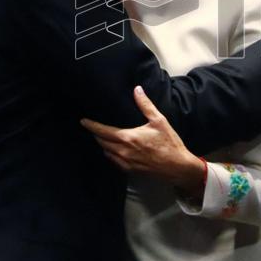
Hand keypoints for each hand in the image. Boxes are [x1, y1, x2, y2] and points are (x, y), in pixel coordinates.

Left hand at [80, 86, 204, 197]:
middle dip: (96, 135)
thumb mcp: (159, 121)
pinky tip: (113, 151)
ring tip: (102, 138)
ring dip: (103, 145)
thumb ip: (145, 105)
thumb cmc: (169, 143)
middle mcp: (123, 151)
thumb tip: (137, 90)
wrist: (177, 167)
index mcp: (128, 137)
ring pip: (106, 153)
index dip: (91, 126)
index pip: (103, 131)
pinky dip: (110, 154)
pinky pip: (114, 162)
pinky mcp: (130, 171)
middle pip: (102, 142)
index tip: (83, 121)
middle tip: (92, 128)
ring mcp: (126, 163)